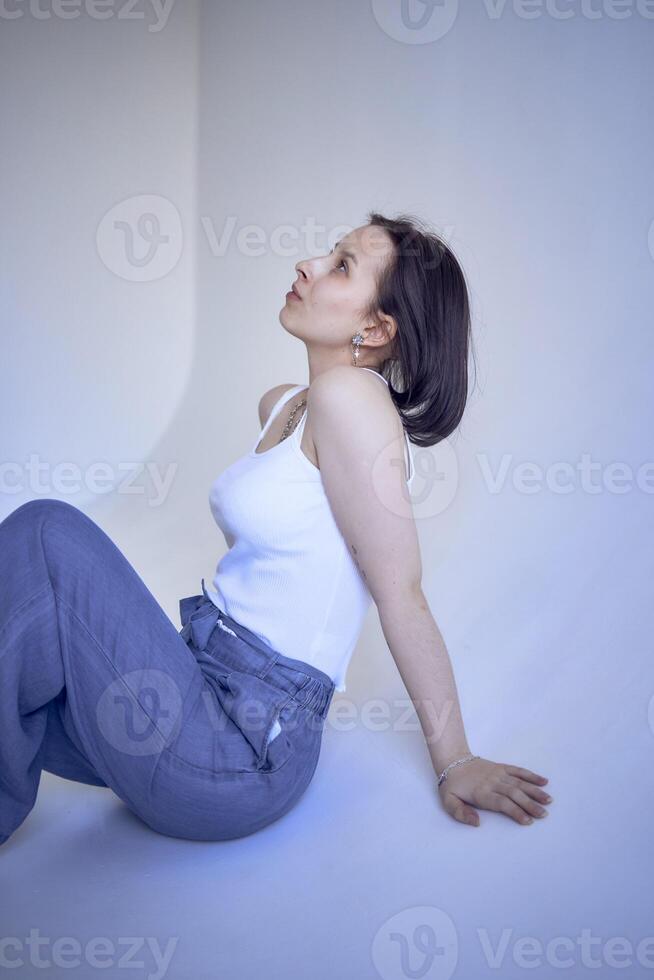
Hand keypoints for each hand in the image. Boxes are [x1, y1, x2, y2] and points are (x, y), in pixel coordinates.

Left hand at [437, 756, 551, 826]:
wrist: (452, 760)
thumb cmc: (452, 785)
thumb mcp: (448, 801)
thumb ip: (461, 813)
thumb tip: (477, 823)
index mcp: (481, 793)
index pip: (502, 803)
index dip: (516, 811)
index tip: (528, 820)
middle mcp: (493, 783)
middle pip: (514, 794)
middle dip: (530, 804)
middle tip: (544, 814)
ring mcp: (498, 773)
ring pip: (519, 783)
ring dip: (535, 791)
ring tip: (548, 800)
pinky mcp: (501, 767)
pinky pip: (518, 770)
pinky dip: (531, 775)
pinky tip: (543, 781)